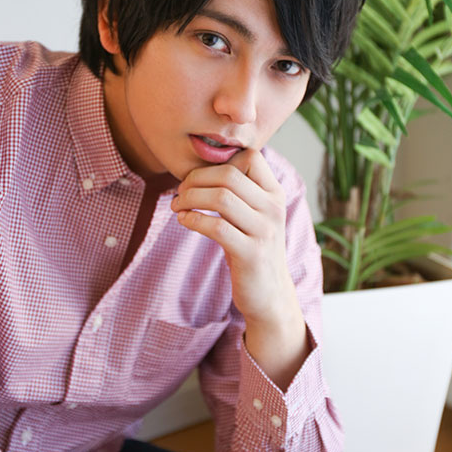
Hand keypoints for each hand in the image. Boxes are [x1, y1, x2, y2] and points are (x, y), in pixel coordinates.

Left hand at [170, 148, 297, 325]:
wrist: (269, 294)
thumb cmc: (252, 248)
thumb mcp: (254, 215)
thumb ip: (239, 192)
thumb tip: (201, 168)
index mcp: (275, 194)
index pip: (251, 157)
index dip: (219, 162)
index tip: (199, 178)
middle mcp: (274, 208)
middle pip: (229, 175)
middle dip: (196, 179)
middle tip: (179, 192)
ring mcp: (264, 231)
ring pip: (221, 198)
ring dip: (190, 198)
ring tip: (177, 206)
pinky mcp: (251, 253)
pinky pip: (216, 227)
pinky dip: (193, 219)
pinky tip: (183, 221)